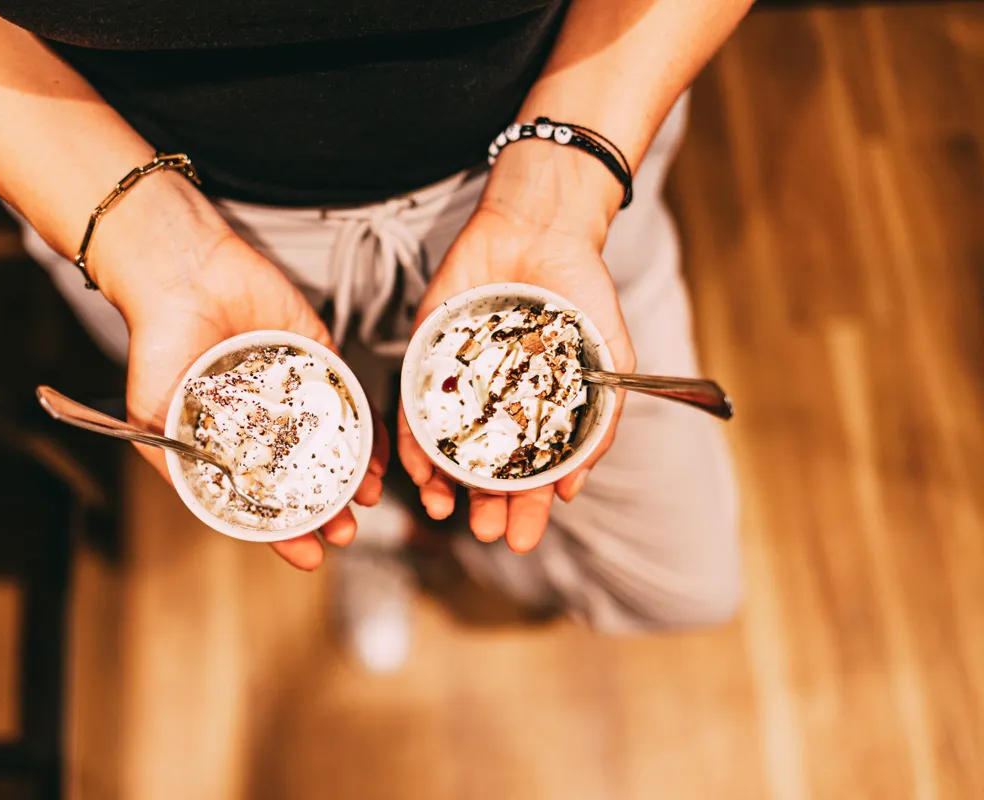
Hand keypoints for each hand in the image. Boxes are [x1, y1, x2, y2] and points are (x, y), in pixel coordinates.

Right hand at [92, 181, 387, 569]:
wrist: (181, 274)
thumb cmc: (157, 342)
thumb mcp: (152, 416)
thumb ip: (176, 462)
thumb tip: (203, 508)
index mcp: (230, 445)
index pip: (265, 500)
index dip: (286, 533)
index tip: (309, 557)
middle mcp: (266, 425)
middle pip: (307, 479)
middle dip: (330, 510)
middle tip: (345, 530)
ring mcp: (295, 394)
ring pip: (335, 445)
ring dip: (355, 475)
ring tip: (367, 499)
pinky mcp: (320, 358)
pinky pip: (352, 398)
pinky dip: (369, 426)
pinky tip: (379, 451)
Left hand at [398, 181, 634, 553]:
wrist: (540, 230)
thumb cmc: (581, 291)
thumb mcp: (608, 356)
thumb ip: (600, 417)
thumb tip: (575, 484)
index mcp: (539, 412)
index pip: (532, 474)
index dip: (527, 510)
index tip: (520, 540)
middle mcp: (497, 405)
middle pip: (486, 470)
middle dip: (486, 506)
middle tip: (487, 533)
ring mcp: (460, 384)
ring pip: (446, 447)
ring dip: (445, 484)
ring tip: (448, 511)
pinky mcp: (427, 357)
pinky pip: (413, 406)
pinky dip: (413, 439)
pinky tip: (418, 466)